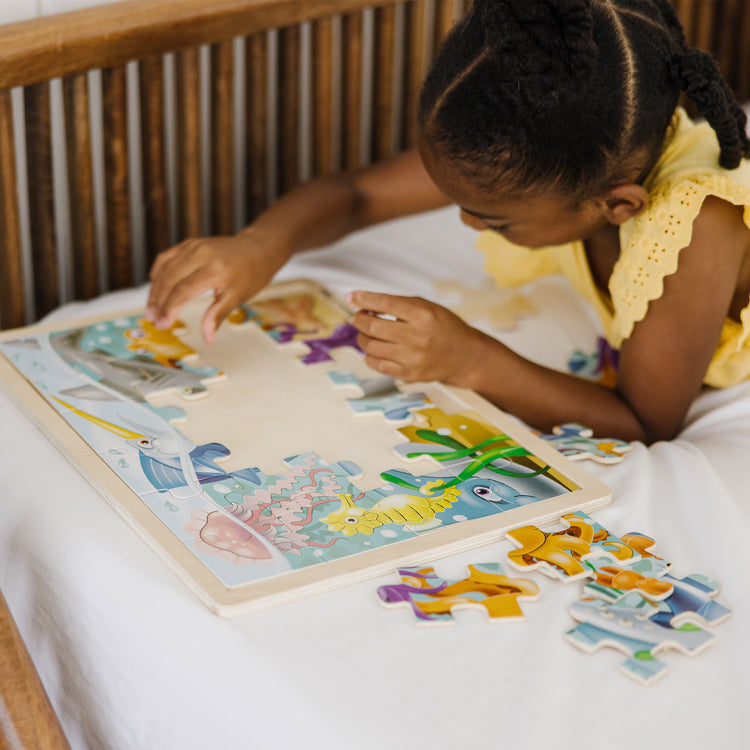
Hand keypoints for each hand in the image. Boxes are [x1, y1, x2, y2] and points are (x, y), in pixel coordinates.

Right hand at [146, 232, 287, 343]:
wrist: (258, 249)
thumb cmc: (251, 274)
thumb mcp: (238, 297)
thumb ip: (218, 316)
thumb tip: (207, 338)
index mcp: (215, 269)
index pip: (183, 290)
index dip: (169, 309)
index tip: (163, 324)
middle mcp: (201, 254)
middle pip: (169, 280)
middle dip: (158, 302)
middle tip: (153, 320)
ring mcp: (193, 246)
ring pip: (164, 269)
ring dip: (154, 290)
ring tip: (151, 309)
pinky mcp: (189, 244)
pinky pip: (166, 258)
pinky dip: (158, 273)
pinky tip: (156, 288)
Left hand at [347, 290, 493, 385]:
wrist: (464, 355)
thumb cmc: (442, 327)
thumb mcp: (425, 307)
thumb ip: (396, 304)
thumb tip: (360, 302)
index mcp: (422, 315)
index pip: (384, 303)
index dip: (363, 299)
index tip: (351, 297)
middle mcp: (417, 337)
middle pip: (372, 327)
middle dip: (359, 319)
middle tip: (359, 316)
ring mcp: (412, 358)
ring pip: (371, 347)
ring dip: (363, 337)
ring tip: (368, 332)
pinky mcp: (408, 374)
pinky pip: (376, 365)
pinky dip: (370, 355)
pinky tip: (375, 348)